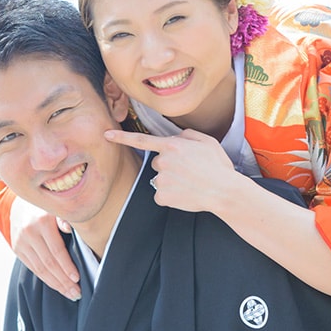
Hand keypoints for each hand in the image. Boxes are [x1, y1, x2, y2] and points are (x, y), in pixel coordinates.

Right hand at [9, 195, 79, 299]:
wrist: (22, 202)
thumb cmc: (49, 206)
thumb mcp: (59, 207)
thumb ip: (66, 218)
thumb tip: (69, 228)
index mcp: (42, 222)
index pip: (56, 250)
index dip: (67, 266)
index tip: (77, 278)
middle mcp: (29, 233)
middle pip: (48, 263)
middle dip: (63, 280)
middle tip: (76, 293)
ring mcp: (21, 241)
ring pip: (39, 268)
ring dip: (55, 283)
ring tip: (69, 293)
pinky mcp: (17, 248)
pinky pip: (32, 267)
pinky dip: (45, 278)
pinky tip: (56, 285)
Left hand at [105, 128, 240, 213]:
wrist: (224, 192)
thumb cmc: (219, 167)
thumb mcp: (208, 142)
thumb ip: (188, 135)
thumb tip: (176, 138)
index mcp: (173, 145)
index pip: (142, 140)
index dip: (122, 137)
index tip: (106, 135)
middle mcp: (163, 161)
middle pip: (158, 162)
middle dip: (169, 166)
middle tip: (190, 172)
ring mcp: (161, 179)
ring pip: (159, 179)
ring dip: (172, 181)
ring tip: (191, 184)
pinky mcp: (162, 196)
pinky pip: (161, 195)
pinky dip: (172, 196)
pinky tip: (186, 194)